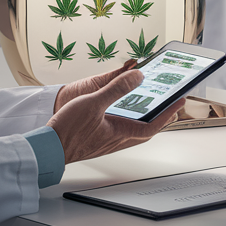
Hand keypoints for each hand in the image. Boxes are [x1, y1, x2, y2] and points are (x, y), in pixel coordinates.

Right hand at [47, 69, 184, 162]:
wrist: (46, 149)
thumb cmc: (67, 130)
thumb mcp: (93, 102)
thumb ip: (116, 89)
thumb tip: (138, 76)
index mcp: (120, 132)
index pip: (153, 125)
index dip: (168, 113)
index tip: (179, 102)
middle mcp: (116, 140)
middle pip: (145, 131)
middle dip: (159, 118)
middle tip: (168, 106)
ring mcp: (106, 142)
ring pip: (132, 132)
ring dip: (143, 120)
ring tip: (148, 107)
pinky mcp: (95, 141)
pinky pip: (119, 132)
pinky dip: (126, 122)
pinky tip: (119, 114)